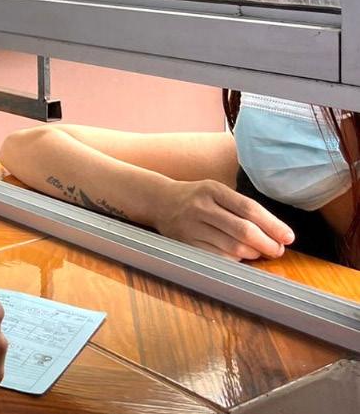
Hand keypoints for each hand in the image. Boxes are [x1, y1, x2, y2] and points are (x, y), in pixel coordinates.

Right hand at [154, 178, 294, 259]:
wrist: (160, 201)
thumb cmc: (197, 197)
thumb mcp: (216, 191)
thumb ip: (240, 206)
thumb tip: (275, 232)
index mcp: (212, 189)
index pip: (249, 209)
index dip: (273, 225)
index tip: (288, 237)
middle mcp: (201, 207)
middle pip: (243, 230)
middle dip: (267, 244)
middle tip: (277, 249)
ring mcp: (192, 226)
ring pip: (233, 247)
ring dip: (253, 253)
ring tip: (259, 252)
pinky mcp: (187, 243)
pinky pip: (219, 257)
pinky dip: (235, 259)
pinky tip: (240, 255)